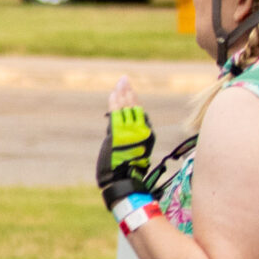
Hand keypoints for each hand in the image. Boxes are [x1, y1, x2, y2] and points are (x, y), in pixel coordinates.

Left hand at [97, 83, 154, 211]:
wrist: (123, 179)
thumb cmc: (128, 170)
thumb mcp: (133, 152)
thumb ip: (131, 140)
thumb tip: (128, 135)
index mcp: (146, 135)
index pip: (140, 113)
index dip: (134, 100)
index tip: (129, 90)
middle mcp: (140, 130)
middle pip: (134, 106)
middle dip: (128, 92)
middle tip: (124, 79)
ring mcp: (129, 131)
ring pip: (126, 108)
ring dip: (121, 94)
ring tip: (119, 83)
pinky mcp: (119, 133)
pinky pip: (117, 115)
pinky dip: (114, 104)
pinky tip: (112, 94)